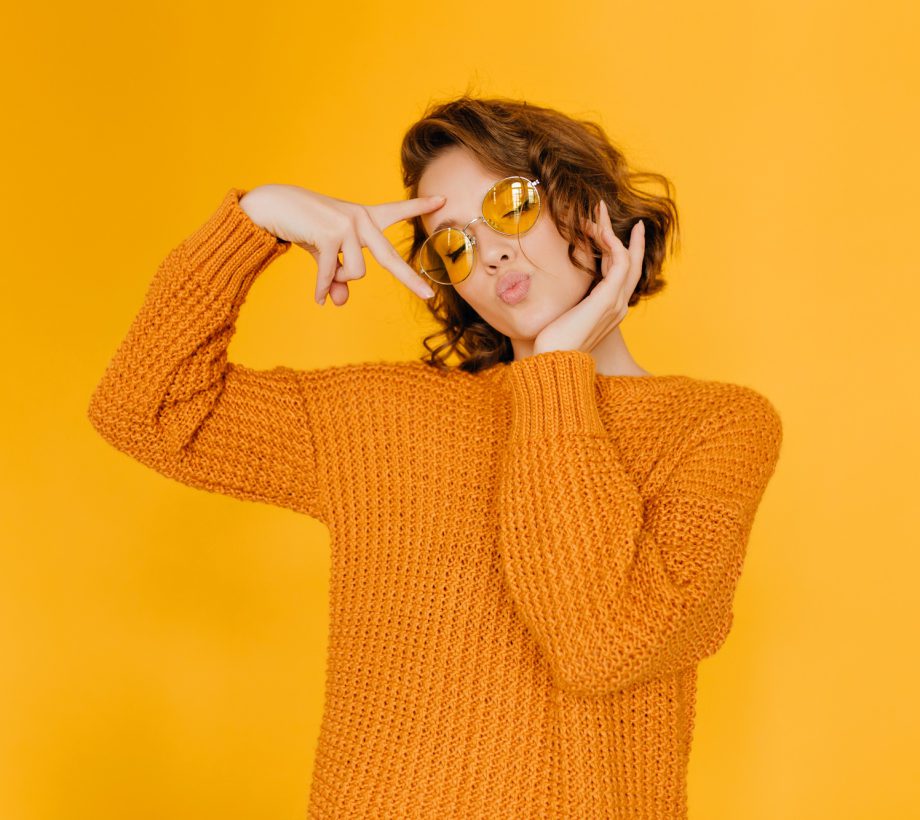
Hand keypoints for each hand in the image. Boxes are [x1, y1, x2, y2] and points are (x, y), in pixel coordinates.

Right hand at [239, 184, 443, 305]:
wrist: (274, 206)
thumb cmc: (305, 228)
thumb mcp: (326, 255)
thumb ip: (337, 278)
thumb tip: (339, 301)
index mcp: (364, 218)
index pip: (396, 211)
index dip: (419, 206)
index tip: (443, 199)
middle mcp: (361, 219)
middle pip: (390, 259)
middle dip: (410, 280)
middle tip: (429, 296)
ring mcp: (347, 225)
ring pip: (355, 273)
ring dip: (337, 278)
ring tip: (323, 269)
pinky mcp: (330, 233)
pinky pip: (331, 274)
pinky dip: (322, 287)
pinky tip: (318, 298)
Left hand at [532, 199, 645, 355]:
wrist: (554, 360)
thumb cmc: (553, 343)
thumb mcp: (565, 315)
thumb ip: (571, 301)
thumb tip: (559, 289)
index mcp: (609, 310)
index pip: (622, 275)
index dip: (620, 252)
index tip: (610, 232)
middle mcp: (619, 306)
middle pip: (631, 264)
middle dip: (626, 237)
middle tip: (614, 214)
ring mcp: (617, 303)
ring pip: (626, 258)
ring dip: (611, 232)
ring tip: (598, 213)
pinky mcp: (608, 299)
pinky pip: (620, 261)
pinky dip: (612, 242)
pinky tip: (599, 229)